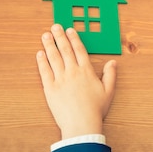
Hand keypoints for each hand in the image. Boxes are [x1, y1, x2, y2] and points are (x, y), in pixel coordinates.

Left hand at [36, 24, 116, 139]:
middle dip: (59, 37)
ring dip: (49, 45)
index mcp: (86, 71)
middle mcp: (72, 72)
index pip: (79, 50)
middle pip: (65, 50)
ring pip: (53, 58)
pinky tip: (39, 53)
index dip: (74, 39)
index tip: (69, 30)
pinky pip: (45, 71)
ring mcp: (60, 79)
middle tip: (54, 27)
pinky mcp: (50, 88)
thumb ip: (110, 75)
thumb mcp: (108, 91)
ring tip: (45, 35)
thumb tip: (113, 62)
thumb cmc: (95, 110)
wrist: (81, 124)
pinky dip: (41, 61)